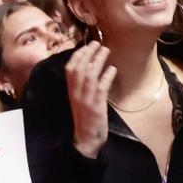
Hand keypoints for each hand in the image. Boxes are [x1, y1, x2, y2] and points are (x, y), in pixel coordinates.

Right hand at [66, 43, 116, 157]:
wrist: (85, 139)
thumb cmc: (85, 119)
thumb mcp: (80, 100)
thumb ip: (83, 86)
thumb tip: (90, 68)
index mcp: (71, 91)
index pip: (70, 69)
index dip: (77, 55)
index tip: (86, 46)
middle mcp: (76, 94)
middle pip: (78, 69)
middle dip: (87, 54)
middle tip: (97, 43)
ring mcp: (85, 100)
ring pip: (89, 76)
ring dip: (97, 61)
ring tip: (106, 50)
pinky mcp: (96, 107)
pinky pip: (101, 88)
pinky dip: (106, 77)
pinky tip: (113, 69)